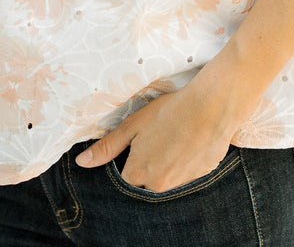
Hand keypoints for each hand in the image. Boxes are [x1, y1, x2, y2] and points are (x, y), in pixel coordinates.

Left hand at [75, 68, 245, 192]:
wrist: (211, 106)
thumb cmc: (169, 111)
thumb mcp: (134, 124)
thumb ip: (108, 146)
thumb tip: (82, 162)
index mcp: (139, 173)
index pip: (126, 176)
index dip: (132, 157)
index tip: (141, 141)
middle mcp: (158, 185)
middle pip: (147, 179)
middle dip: (150, 161)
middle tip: (160, 137)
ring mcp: (181, 183)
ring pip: (167, 177)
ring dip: (168, 162)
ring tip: (176, 136)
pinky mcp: (201, 176)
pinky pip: (187, 174)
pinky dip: (186, 161)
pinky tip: (190, 140)